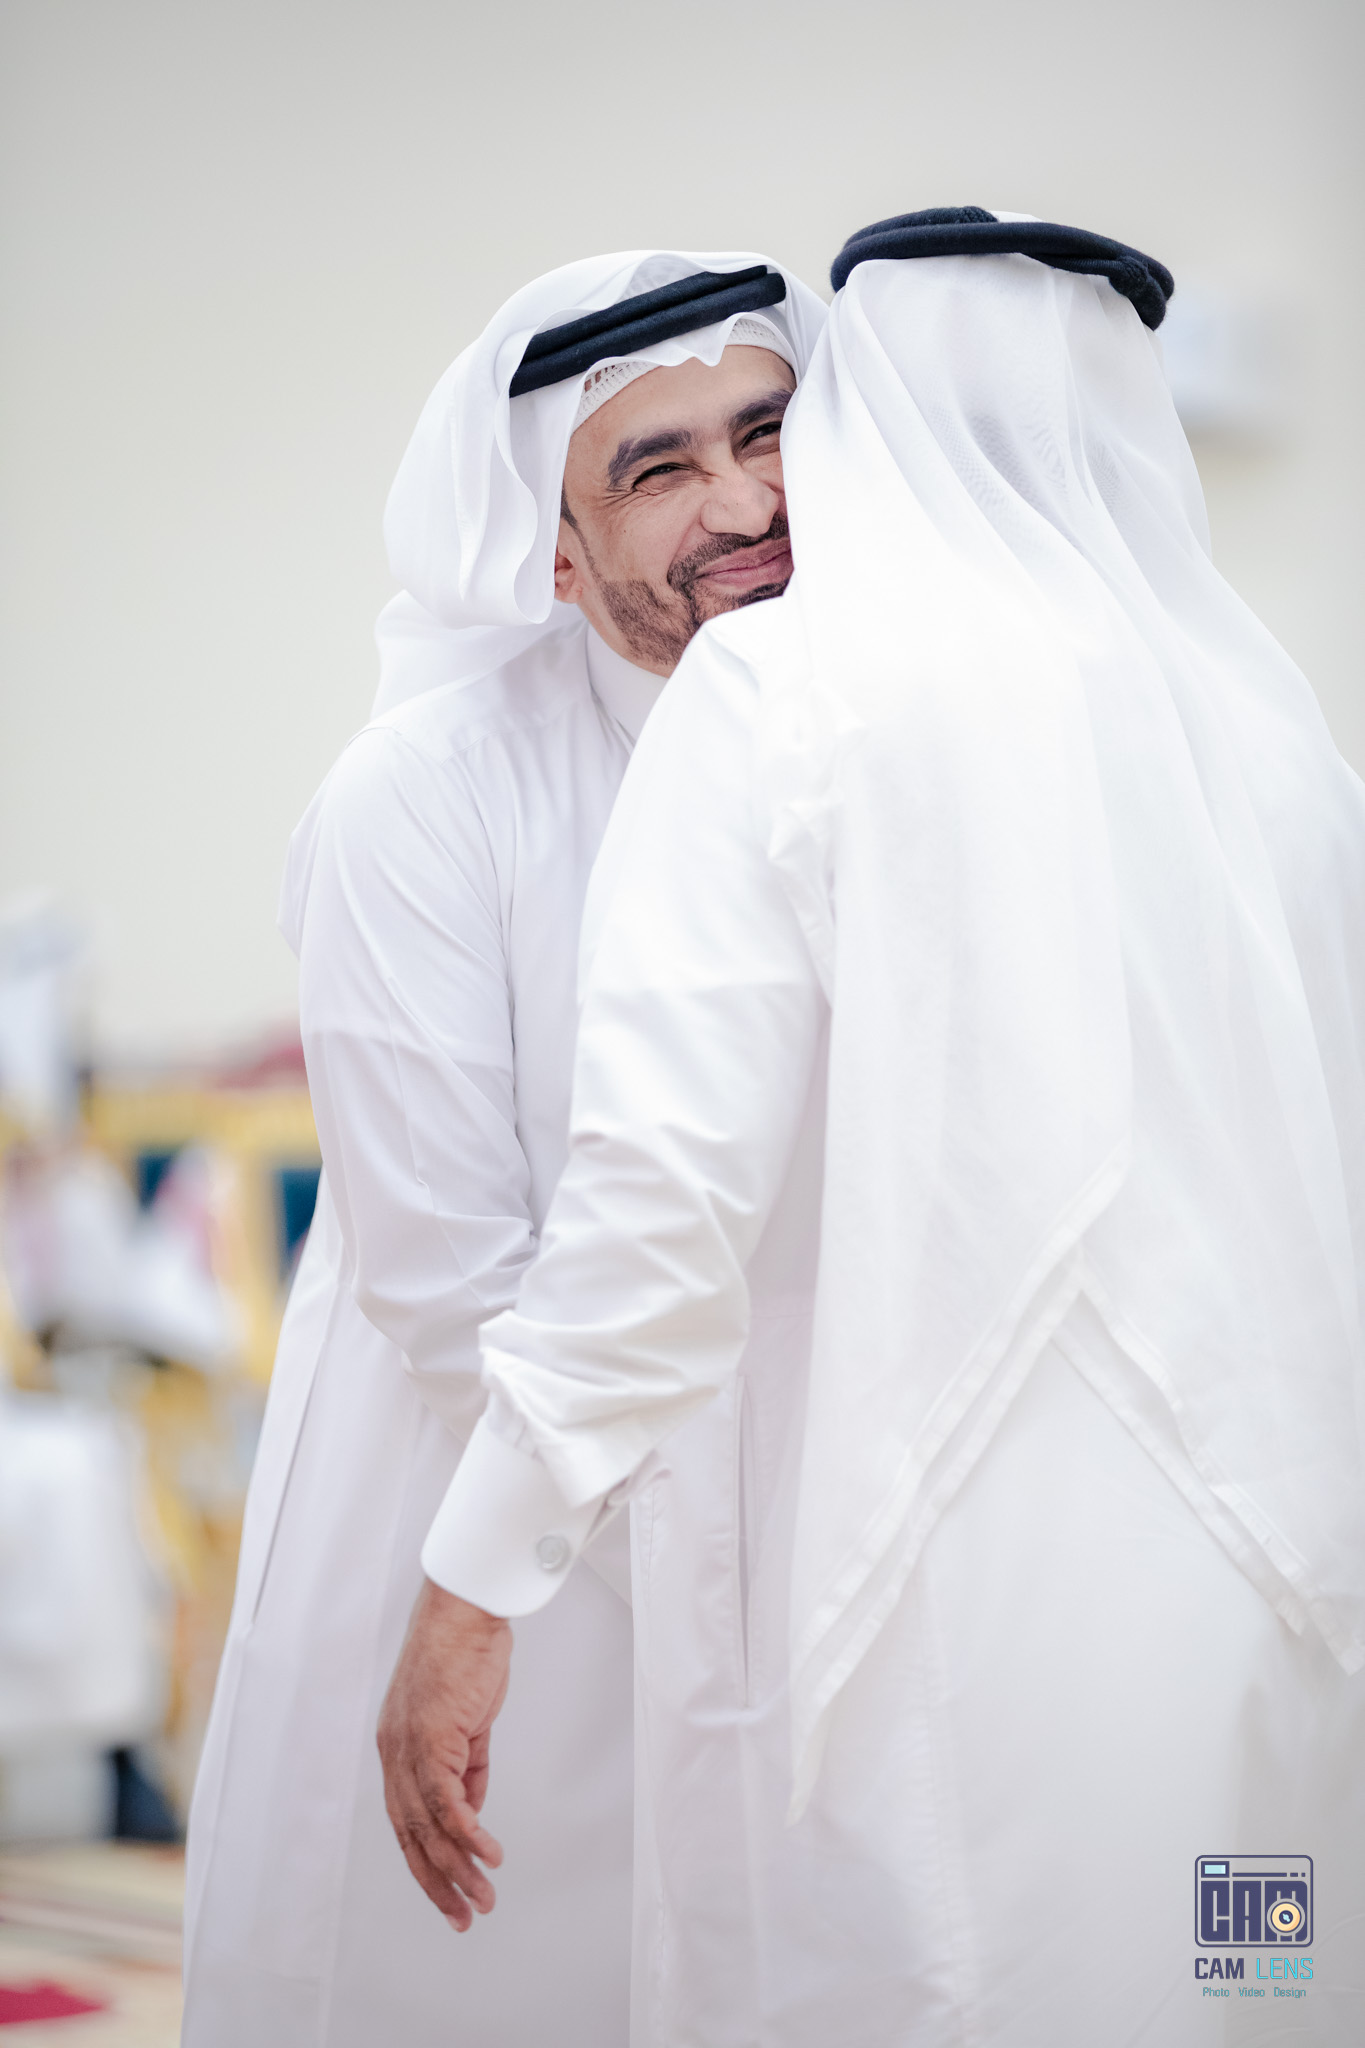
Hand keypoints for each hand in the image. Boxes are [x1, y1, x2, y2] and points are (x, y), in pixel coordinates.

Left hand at [378, 1577, 512, 1930]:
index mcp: (398, 1750)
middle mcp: (395, 1755)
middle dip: (438, 1882)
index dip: (427, 1863)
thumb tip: (470, 1810)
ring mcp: (410, 1748)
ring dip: (458, 1868)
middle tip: (463, 1917)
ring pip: (429, 1826)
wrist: (464, 1611)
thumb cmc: (465, 1655)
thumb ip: (467, 1766)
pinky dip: (468, 1833)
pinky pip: (448, 1800)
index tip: (450, 1895)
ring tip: (483, 1898)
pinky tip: (488, 1854)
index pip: (407, 1822)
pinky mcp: (431, 1738)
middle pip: (412, 1835)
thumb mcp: (466, 1721)